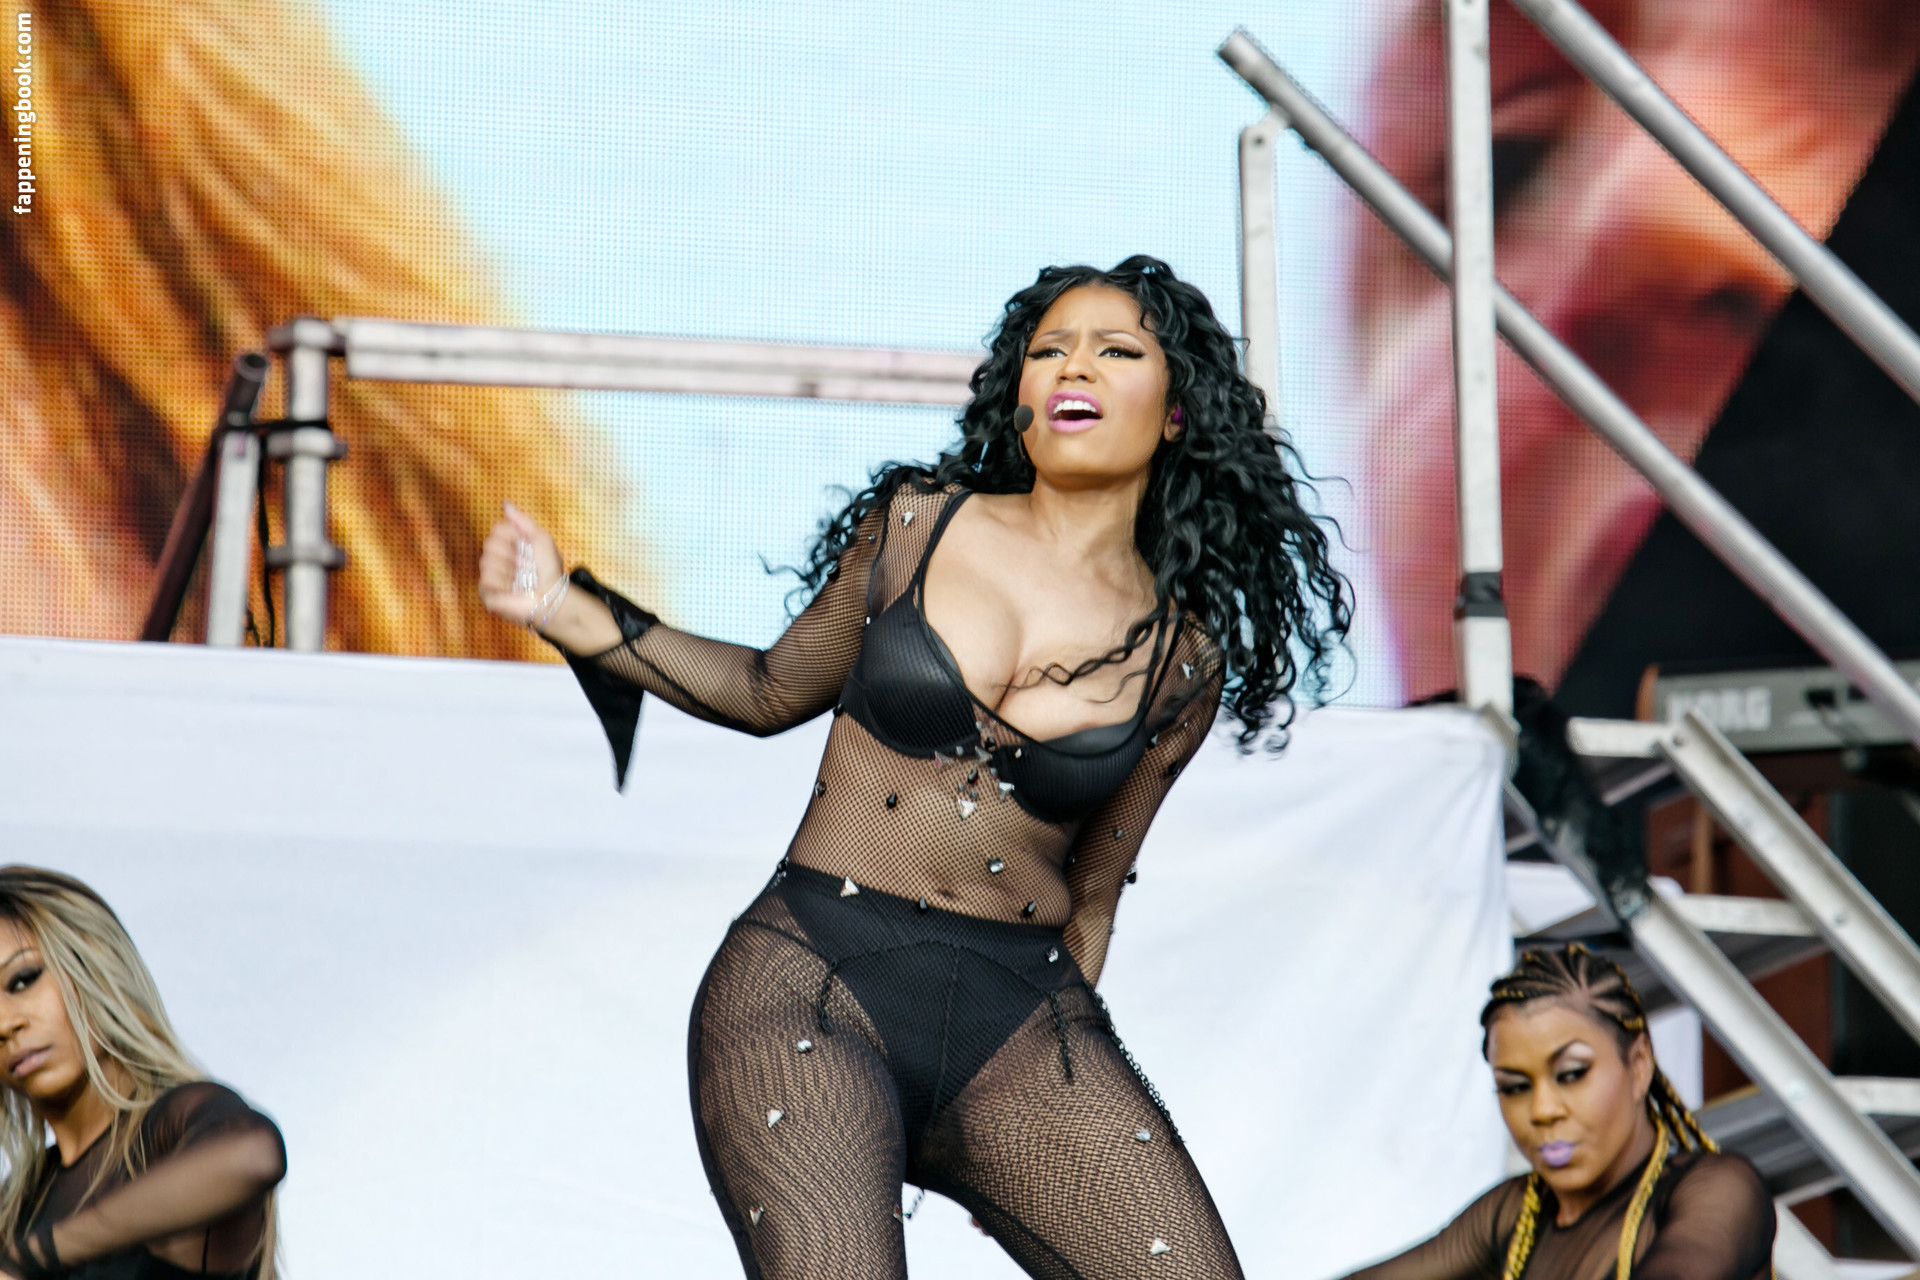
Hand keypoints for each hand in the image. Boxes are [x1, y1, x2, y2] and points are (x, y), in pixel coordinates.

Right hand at [477, 502, 565, 627]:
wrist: (552, 594)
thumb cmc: (549, 569)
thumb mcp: (540, 538)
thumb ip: (522, 521)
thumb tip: (506, 504)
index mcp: (507, 545)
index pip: (497, 528)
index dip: (514, 536)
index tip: (527, 547)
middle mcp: (495, 559)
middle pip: (490, 543)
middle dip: (512, 554)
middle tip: (525, 565)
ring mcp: (489, 576)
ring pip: (487, 561)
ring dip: (510, 570)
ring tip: (520, 579)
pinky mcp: (487, 593)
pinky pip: (487, 579)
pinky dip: (504, 583)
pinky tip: (514, 589)